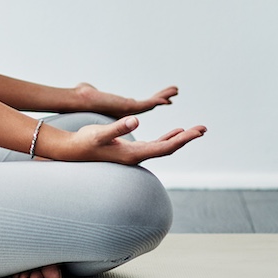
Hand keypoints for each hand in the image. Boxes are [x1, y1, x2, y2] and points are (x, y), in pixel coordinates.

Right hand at [54, 115, 206, 164]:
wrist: (72, 151)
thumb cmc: (85, 141)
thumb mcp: (100, 133)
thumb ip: (118, 128)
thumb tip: (136, 120)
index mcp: (134, 154)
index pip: (165, 147)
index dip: (183, 139)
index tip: (198, 131)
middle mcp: (138, 156)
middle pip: (169, 148)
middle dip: (187, 138)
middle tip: (204, 128)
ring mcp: (135, 154)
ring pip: (164, 146)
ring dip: (180, 138)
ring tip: (195, 131)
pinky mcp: (131, 150)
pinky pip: (156, 144)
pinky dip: (168, 138)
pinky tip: (175, 133)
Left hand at [73, 82, 179, 116]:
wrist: (81, 99)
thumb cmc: (83, 95)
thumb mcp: (91, 91)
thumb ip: (91, 90)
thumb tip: (84, 87)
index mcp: (120, 108)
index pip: (141, 105)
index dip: (153, 101)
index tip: (164, 97)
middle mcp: (126, 111)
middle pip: (149, 104)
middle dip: (162, 97)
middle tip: (175, 92)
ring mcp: (128, 110)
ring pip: (150, 104)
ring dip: (163, 96)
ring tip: (175, 90)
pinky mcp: (127, 107)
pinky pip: (146, 104)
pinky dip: (156, 100)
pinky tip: (165, 99)